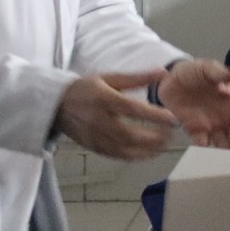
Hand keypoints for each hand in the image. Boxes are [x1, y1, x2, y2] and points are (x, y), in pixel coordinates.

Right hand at [55, 71, 177, 160]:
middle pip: (130, 134)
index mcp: (104, 99)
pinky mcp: (94, 148)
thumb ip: (137, 77)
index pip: (132, 109)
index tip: (172, 118)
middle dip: (154, 137)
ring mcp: (96, 137)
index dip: (154, 115)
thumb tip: (163, 73)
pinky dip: (135, 157)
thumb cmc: (86, 88)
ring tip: (165, 144)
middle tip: (173, 133)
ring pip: (125, 149)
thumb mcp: (110, 78)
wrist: (56, 105)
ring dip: (148, 150)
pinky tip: (149, 153)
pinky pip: (117, 156)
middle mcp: (99, 120)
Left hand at [157, 59, 229, 148]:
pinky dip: (203, 146)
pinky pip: (201, 141)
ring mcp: (212, 125)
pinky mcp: (195, 131)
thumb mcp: (207, 68)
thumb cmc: (194, 72)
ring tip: (226, 153)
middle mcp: (226, 116)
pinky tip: (202, 145)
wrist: (170, 79)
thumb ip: (220, 72)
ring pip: (223, 141)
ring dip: (225, 149)